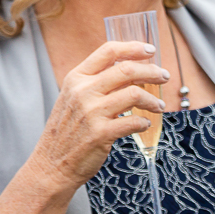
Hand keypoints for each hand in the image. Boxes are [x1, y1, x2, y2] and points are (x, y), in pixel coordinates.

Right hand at [28, 41, 168, 189]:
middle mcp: (83, 91)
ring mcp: (91, 112)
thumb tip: (133, 68)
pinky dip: (145, 122)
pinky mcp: (101, 133)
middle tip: (164, 76)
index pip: (108, 51)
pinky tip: (145, 123)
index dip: (133, 47)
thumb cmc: (67, 131)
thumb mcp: (73, 98)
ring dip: (153, 100)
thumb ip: (96, 82)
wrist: (50, 166)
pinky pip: (134, 121)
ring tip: (158, 106)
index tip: (150, 50)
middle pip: (128, 69)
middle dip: (152, 71)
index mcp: (76, 78)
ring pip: (136, 94)